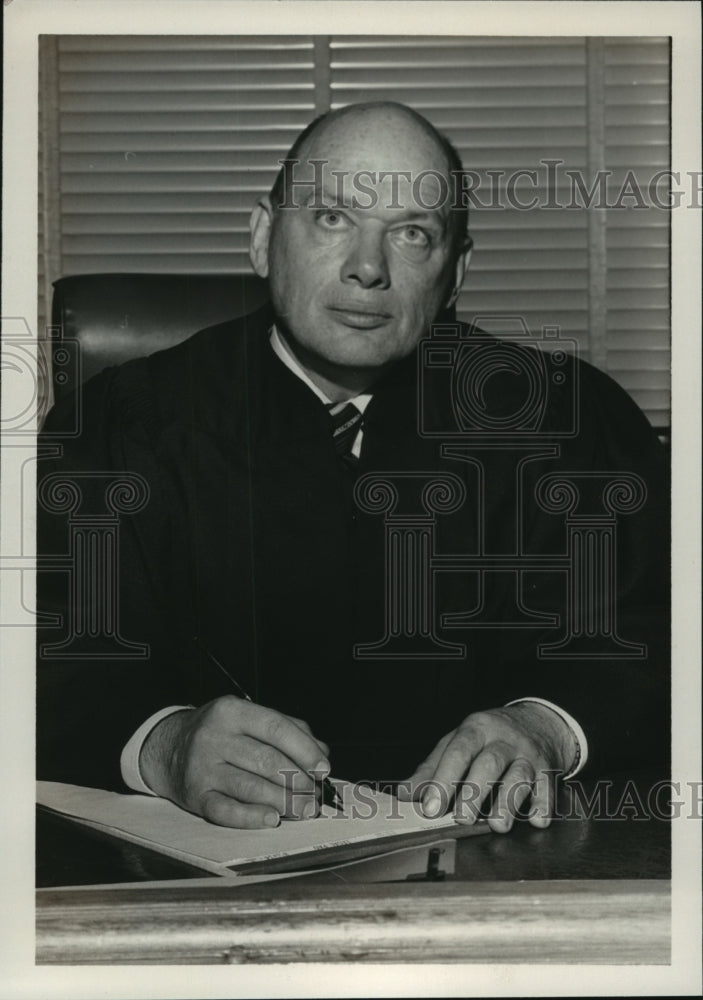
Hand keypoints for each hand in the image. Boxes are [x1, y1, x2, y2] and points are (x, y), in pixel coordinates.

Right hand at [139, 696, 330, 828]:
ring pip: (251, 787)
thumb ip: (288, 729)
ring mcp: (202, 767)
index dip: (304, 750)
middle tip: (317, 795)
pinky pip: (226, 810)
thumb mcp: (248, 718)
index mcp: (231, 711)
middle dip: (299, 781)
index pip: (276, 728)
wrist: (168, 748)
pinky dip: (252, 817)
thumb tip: (321, 753)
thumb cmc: (220, 733)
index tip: (323, 768)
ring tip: (305, 809)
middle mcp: (214, 737)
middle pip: (267, 760)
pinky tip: (272, 818)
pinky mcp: (195, 796)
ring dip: (284, 802)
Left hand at [398, 703, 577, 832]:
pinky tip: (536, 820)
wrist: (539, 722)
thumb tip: (403, 793)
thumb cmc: (491, 736)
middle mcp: (504, 740)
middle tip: (462, 819)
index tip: (431, 806)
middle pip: (489, 763)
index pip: (459, 751)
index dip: (444, 779)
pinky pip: (548, 787)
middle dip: (475, 792)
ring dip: (508, 802)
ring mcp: (529, 754)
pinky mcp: (549, 770)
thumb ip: (431, 768)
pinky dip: (544, 805)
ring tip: (498, 825)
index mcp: (477, 729)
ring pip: (519, 776)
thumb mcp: (458, 742)